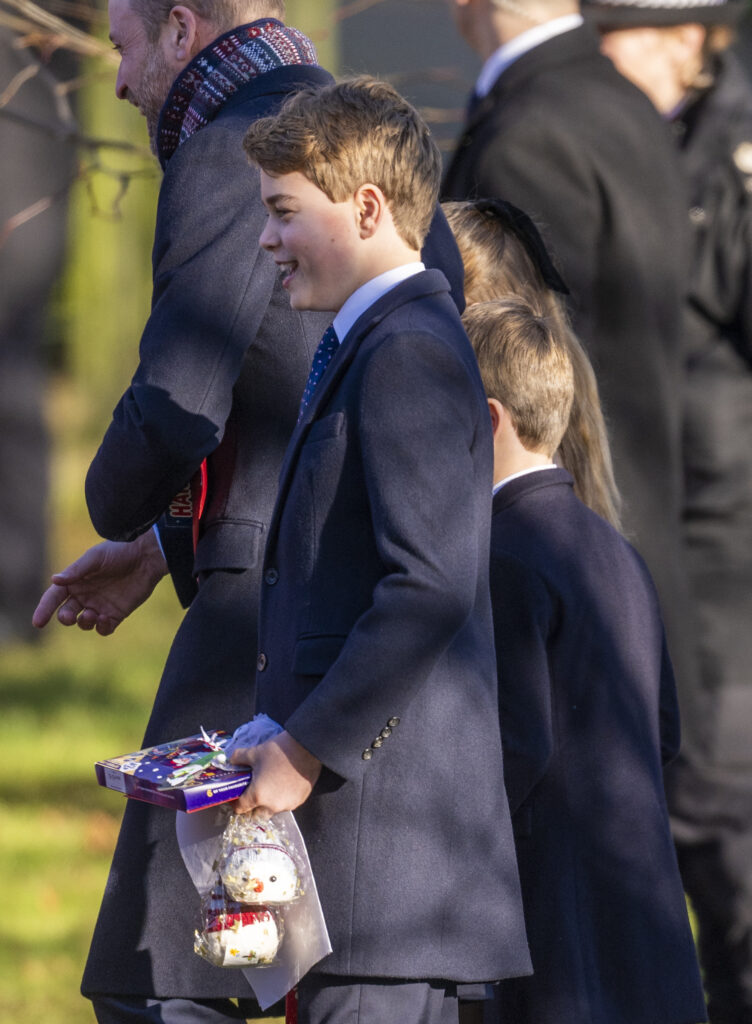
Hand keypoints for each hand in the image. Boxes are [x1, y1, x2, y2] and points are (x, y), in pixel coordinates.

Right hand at [32, 530, 167, 635]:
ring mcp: (100, 605)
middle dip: (65, 618)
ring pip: (84, 623)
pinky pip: (103, 628)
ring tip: (92, 614)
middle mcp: (85, 595)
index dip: (44, 609)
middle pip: (66, 613)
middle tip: (69, 616)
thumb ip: (77, 570)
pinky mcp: (116, 613)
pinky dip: (101, 628)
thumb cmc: (119, 552)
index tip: (37, 622)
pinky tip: (105, 620)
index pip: (54, 597)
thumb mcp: (96, 557)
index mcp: (75, 581)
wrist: (146, 557)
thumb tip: (54, 580)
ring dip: (84, 623)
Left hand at [231, 731, 321, 816]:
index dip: (235, 803)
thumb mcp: (254, 752)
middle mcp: (272, 806)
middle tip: (252, 790)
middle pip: (256, 813)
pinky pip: (285, 804)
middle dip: (252, 805)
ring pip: (272, 810)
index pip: (240, 809)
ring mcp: (287, 805)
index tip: (236, 795)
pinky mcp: (299, 801)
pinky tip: (282, 784)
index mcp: (258, 796)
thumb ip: (238, 758)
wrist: (307, 748)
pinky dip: (281, 798)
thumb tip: (230, 760)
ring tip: (269, 784)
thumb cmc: (279, 751)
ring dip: (267, 802)